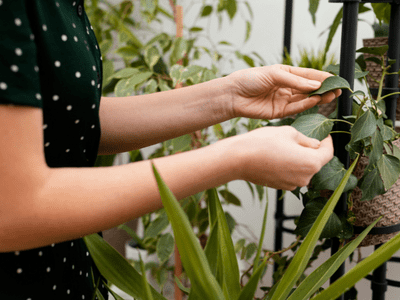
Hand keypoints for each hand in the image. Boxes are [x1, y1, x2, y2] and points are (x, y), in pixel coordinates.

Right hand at [221, 126, 333, 189]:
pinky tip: (277, 156)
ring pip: (302, 169)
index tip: (325, 135)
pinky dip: (289, 166)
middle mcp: (305, 177)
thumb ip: (306, 140)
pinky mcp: (281, 186)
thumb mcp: (288, 132)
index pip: (328, 152)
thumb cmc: (262, 143)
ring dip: (299, 158)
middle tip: (301, 138)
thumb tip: (314, 144)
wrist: (239, 159)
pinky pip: (291, 175)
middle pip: (315, 162)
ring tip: (285, 146)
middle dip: (311, 150)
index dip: (328, 142)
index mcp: (311, 162)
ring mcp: (292, 184)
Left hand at [227, 64, 341, 118]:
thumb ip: (295, 81)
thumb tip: (315, 86)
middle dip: (324, 89)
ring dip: (318, 98)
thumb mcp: (274, 74)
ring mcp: (283, 100)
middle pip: (309, 89)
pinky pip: (296, 109)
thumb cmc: (249, 79)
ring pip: (305, 100)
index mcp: (285, 74)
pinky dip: (306, 105)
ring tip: (331, 95)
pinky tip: (316, 101)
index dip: (322, 78)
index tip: (336, 79)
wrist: (232, 95)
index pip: (308, 76)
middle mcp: (286, 88)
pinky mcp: (279, 112)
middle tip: (338, 90)